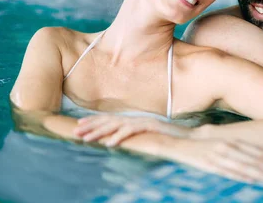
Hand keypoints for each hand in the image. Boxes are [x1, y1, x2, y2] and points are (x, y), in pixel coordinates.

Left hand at [74, 115, 191, 146]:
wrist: (187, 136)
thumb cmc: (167, 138)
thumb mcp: (146, 136)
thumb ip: (133, 135)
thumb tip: (117, 139)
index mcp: (133, 120)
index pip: (109, 119)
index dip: (93, 121)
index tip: (78, 125)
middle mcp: (135, 118)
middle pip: (109, 120)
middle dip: (91, 126)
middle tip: (75, 132)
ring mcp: (142, 121)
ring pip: (116, 125)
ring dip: (100, 132)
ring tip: (86, 139)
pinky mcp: (150, 126)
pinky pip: (131, 131)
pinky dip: (119, 137)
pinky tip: (109, 144)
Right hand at [165, 137, 262, 184]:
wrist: (175, 143)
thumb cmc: (202, 144)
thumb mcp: (222, 143)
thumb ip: (239, 150)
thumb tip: (259, 160)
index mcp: (234, 140)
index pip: (261, 152)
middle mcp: (229, 145)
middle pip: (257, 158)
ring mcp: (219, 154)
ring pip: (246, 166)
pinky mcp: (209, 164)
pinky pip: (228, 171)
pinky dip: (241, 176)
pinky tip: (253, 181)